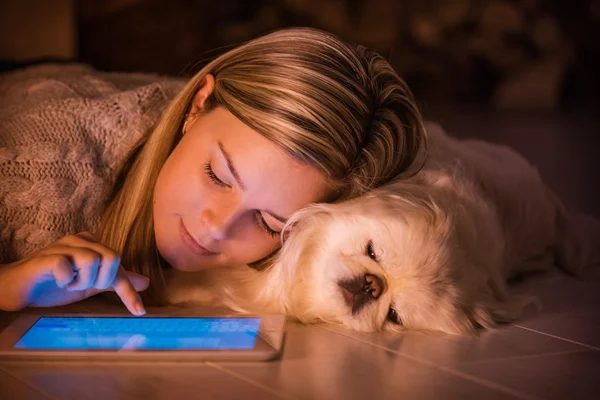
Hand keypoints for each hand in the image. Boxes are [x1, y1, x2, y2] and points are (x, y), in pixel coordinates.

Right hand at [1, 232, 148, 314]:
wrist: (17, 291)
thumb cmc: (53, 286)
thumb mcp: (90, 286)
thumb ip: (115, 281)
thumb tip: (145, 282)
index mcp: (93, 245)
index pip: (120, 266)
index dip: (129, 291)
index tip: (139, 311)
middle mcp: (81, 240)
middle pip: (113, 257)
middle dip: (102, 280)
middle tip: (83, 287)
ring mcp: (63, 246)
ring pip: (93, 260)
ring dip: (82, 281)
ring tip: (68, 284)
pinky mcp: (46, 257)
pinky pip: (67, 265)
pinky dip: (66, 279)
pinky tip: (58, 282)